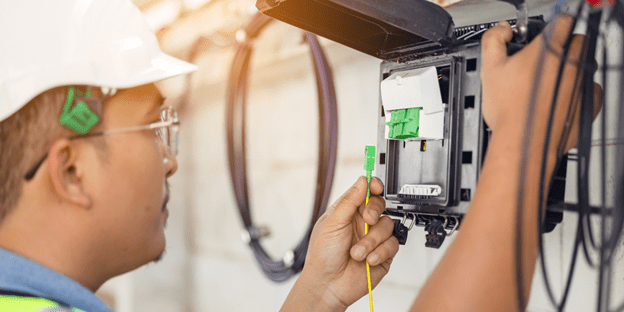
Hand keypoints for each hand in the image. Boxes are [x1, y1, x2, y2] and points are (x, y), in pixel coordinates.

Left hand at [296, 176, 398, 309]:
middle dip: (374, 211)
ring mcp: (374, 238)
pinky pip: (392, 245)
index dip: (374, 186)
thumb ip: (349, 201)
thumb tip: (362, 180)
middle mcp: (363, 223)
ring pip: (387, 226)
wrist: (328, 285)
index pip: (366, 192)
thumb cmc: (323, 255)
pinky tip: (367, 260)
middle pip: (380, 205)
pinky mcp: (383, 254)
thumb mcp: (332, 223)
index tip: (376, 187)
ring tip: (357, 252)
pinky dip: (380, 252)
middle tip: (367, 220)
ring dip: (372, 240)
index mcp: (349, 211)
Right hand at [481, 15, 601, 151]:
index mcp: (547, 50)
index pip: (562, 22)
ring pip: (586, 66)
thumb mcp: (489, 69)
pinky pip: (592, 90)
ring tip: (551, 86)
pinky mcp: (590, 103)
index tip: (546, 36)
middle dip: (563, 49)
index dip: (553, 27)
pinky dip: (581, 93)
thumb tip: (501, 31)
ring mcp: (582, 83)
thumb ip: (493, 40)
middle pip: (577, 42)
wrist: (523, 143)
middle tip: (545, 63)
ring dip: (573, 70)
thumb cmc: (508, 111)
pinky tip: (563, 100)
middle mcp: (570, 63)